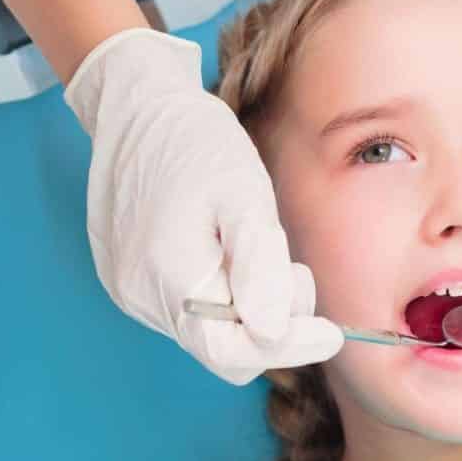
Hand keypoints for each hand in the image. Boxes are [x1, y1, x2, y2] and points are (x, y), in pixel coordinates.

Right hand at [64, 28, 343, 384]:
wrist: (137, 107)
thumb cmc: (196, 142)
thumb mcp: (244, 194)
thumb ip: (260, 266)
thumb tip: (273, 333)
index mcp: (168, 278)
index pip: (233, 353)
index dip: (289, 348)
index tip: (332, 333)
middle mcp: (140, 297)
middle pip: (223, 348)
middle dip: (271, 323)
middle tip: (292, 268)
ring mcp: (129, 291)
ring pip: (208, 331)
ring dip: (247, 305)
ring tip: (254, 246)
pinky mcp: (129, 280)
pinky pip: (190, 310)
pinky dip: (224, 293)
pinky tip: (229, 250)